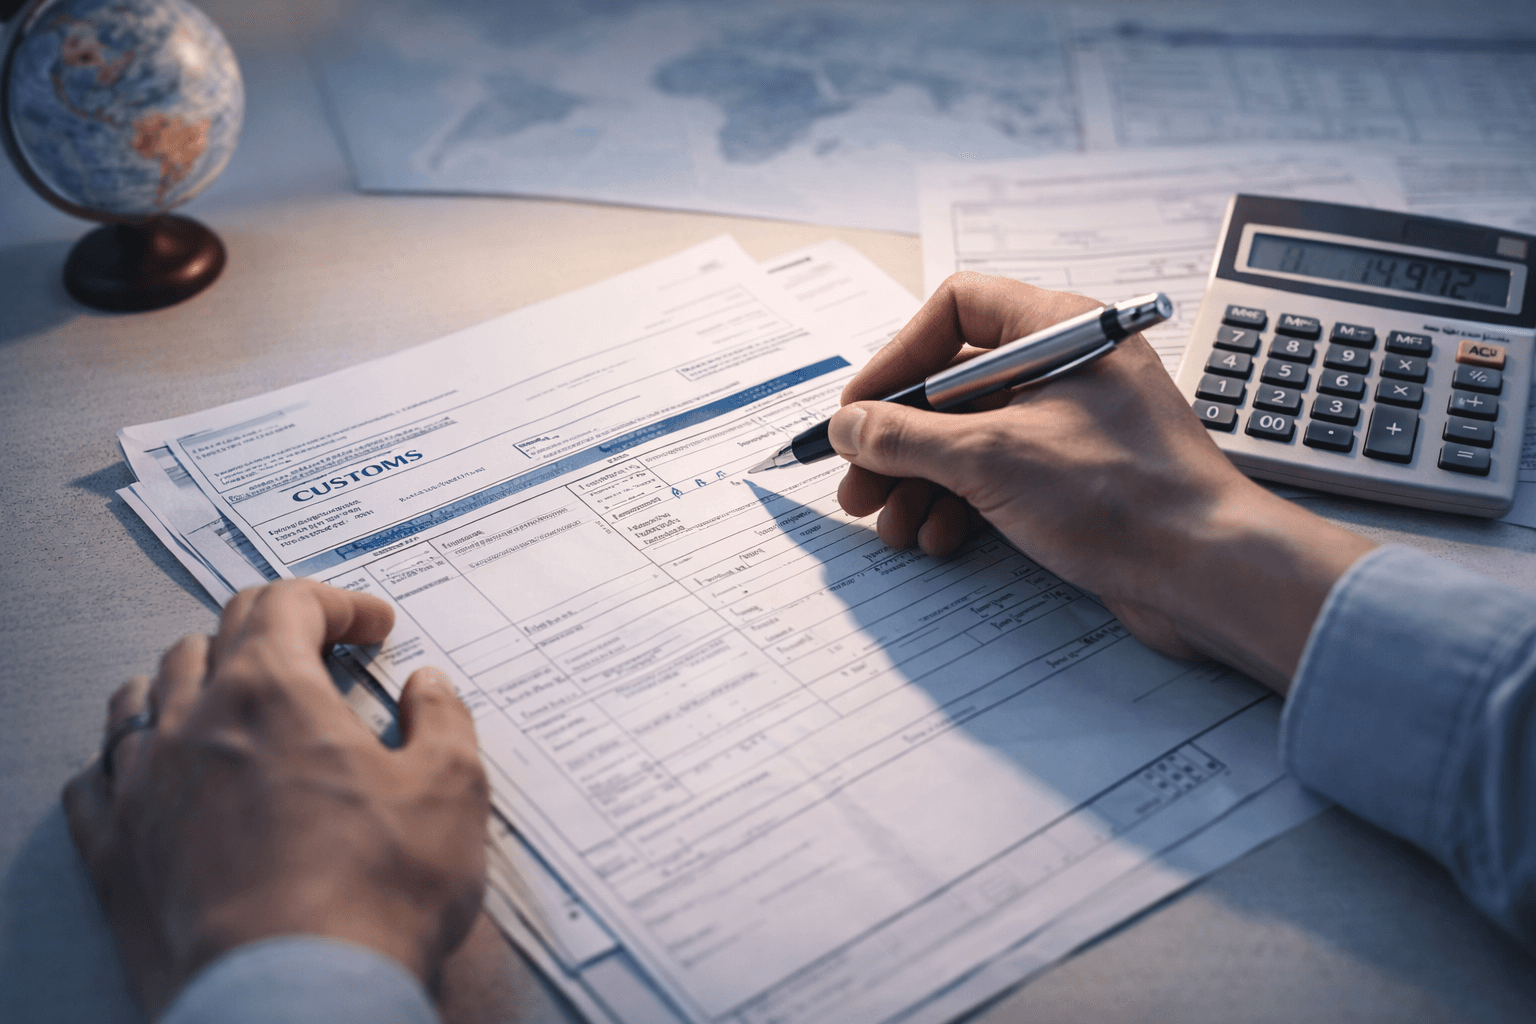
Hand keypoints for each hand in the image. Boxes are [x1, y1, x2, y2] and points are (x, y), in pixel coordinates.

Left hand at [63, 580, 489, 1017]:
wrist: (295, 998)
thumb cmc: (375, 894)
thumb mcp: (452, 791)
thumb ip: (442, 721)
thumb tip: (428, 687)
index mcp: (274, 693)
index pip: (288, 603)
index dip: (338, 602)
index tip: (373, 627)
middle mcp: (195, 723)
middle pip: (215, 637)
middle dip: (273, 631)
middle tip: (317, 656)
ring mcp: (143, 788)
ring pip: (144, 695)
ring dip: (191, 680)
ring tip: (228, 699)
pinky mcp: (116, 854)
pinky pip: (97, 779)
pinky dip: (128, 758)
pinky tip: (153, 770)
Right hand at [830, 273, 1373, 689]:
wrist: (1207, 571)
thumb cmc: (1126, 496)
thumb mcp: (991, 459)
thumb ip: (906, 437)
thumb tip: (849, 426)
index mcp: (1058, 330)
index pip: (955, 311)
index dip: (898, 358)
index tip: (859, 410)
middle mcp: (1065, 368)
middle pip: (953, 384)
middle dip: (898, 439)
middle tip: (856, 486)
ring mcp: (1071, 425)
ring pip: (970, 437)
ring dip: (920, 481)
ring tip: (891, 526)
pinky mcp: (1075, 478)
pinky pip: (998, 476)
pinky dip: (960, 504)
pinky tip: (941, 538)